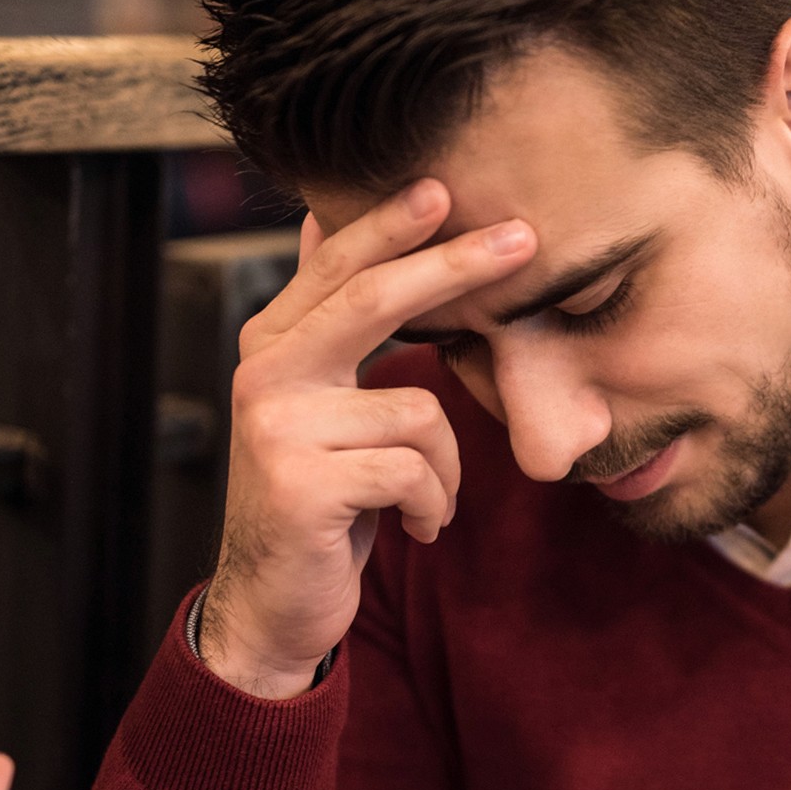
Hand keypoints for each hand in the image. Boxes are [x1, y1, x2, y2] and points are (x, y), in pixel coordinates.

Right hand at [204, 180, 537, 698]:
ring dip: (445, 470)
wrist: (275, 603)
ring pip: (419, 411)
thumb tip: (314, 221)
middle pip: (374, 301)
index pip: (336, 266)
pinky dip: (431, 506)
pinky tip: (412, 528)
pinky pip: (413, 471)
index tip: (446, 186)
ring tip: (426, 502)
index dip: (391, 224)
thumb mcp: (319, 403)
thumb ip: (324, 322)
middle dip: (457, 267)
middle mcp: (264, 374)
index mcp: (273, 345)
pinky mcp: (302, 486)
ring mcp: (276, 428)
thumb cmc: (320, 498)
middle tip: (526, 239)